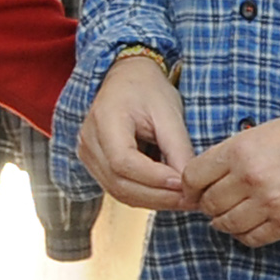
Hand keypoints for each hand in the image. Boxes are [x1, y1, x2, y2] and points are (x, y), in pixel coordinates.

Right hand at [76, 54, 194, 211]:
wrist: (126, 79)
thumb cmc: (147, 89)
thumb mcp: (168, 112)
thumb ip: (178, 148)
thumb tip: (189, 184)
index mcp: (104, 120)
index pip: (123, 161)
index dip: (154, 178)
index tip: (184, 185)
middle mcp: (89, 141)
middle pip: (119, 183)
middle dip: (158, 197)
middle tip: (191, 201)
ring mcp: (88, 155)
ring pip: (119, 192)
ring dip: (153, 201)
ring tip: (183, 200)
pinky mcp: (96, 165)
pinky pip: (118, 189)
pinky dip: (145, 196)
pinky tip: (168, 195)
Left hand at [183, 101, 279, 245]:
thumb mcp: (267, 130)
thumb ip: (236, 153)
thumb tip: (210, 176)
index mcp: (241, 149)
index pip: (193, 176)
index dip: (191, 184)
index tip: (196, 187)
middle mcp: (251, 178)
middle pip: (208, 203)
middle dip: (208, 203)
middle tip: (216, 201)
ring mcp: (270, 203)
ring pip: (226, 224)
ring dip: (225, 220)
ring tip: (233, 212)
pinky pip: (252, 238)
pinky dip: (245, 234)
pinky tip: (251, 223)